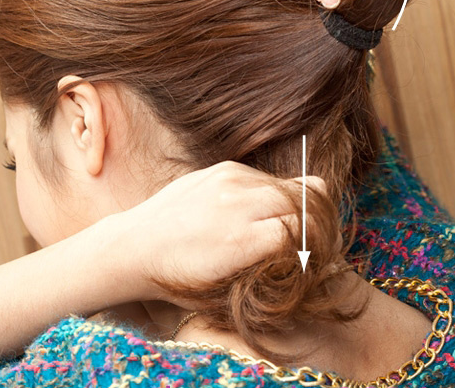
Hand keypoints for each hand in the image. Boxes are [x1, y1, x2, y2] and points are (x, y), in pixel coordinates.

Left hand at [119, 161, 327, 304]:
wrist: (137, 243)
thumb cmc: (181, 276)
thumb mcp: (228, 287)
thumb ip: (272, 265)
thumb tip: (309, 246)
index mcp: (240, 241)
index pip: (306, 228)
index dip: (317, 242)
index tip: (315, 254)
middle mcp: (237, 204)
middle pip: (305, 199)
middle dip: (314, 219)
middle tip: (309, 236)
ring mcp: (229, 180)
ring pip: (288, 184)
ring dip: (293, 204)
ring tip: (281, 223)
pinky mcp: (223, 168)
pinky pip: (263, 178)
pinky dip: (268, 194)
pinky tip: (253, 210)